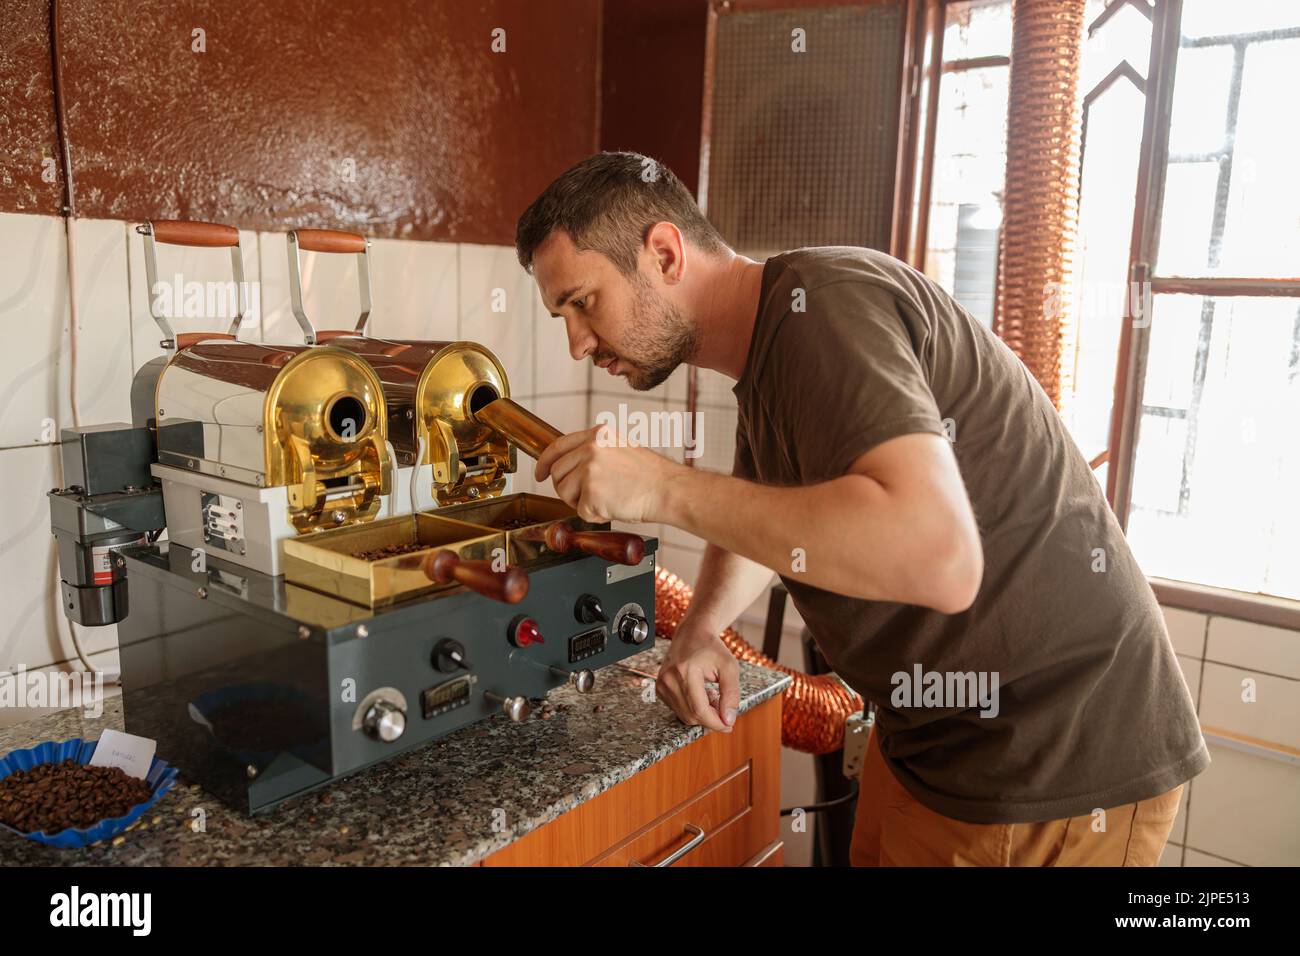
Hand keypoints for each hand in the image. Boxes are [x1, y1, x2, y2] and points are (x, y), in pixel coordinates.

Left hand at [533, 423, 683, 523]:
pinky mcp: (591, 493)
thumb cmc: (650, 475)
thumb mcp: (619, 448)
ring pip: (565, 493)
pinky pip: (581, 511)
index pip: (557, 446)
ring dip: (582, 502)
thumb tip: (570, 465)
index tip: (539, 473)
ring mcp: (589, 470)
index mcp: (597, 435)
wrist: (668, 489)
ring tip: (608, 498)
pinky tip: (614, 506)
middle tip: (590, 495)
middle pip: (558, 474)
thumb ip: (594, 451)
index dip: (544, 463)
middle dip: (568, 489)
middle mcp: (590, 448)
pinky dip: (596, 515)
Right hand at [656, 618, 740, 733]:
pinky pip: (678, 709)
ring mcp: (661, 684)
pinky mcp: (659, 688)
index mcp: (685, 671)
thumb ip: (731, 694)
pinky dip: (692, 708)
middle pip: (691, 716)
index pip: (699, 710)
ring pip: (684, 716)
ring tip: (712, 696)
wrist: (692, 634)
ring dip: (702, 713)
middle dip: (710, 718)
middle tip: (723, 707)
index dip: (715, 723)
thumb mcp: (729, 667)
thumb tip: (728, 719)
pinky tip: (701, 695)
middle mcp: (669, 678)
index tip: (729, 725)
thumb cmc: (711, 648)